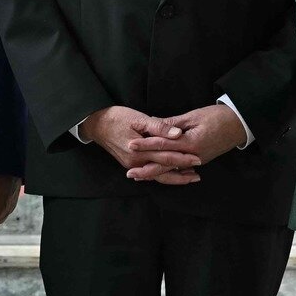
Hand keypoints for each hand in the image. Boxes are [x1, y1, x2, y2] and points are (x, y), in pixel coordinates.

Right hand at [79, 106, 201, 184]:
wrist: (97, 124)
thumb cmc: (119, 118)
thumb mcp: (139, 118)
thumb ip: (160, 127)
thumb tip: (178, 134)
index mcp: (140, 150)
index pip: (166, 156)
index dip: (183, 158)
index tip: (198, 158)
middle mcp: (136, 162)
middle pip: (163, 169)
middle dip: (182, 171)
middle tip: (198, 173)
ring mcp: (133, 165)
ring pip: (157, 176)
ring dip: (174, 177)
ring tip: (190, 177)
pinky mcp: (131, 164)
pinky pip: (150, 173)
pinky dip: (162, 175)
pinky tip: (172, 174)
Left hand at [124, 104, 245, 183]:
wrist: (240, 124)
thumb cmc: (218, 116)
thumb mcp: (194, 116)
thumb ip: (173, 124)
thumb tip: (153, 124)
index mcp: (192, 142)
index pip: (164, 144)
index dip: (146, 144)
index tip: (131, 143)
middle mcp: (193, 155)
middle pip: (166, 164)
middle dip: (146, 168)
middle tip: (129, 172)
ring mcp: (197, 160)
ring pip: (172, 170)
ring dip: (155, 174)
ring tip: (139, 177)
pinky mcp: (200, 160)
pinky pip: (181, 170)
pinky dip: (168, 173)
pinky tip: (158, 174)